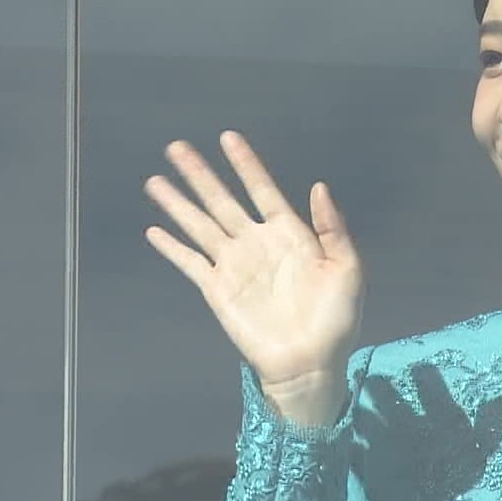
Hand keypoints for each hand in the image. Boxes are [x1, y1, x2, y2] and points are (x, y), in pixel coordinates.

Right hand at [144, 131, 364, 397]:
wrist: (311, 362)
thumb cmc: (336, 319)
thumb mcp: (346, 269)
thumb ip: (332, 228)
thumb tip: (319, 185)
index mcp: (289, 234)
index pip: (262, 189)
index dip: (245, 164)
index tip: (228, 137)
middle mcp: (257, 244)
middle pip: (222, 200)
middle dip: (200, 174)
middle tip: (176, 147)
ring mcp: (235, 266)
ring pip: (200, 225)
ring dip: (178, 203)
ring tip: (155, 180)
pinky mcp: (217, 291)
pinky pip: (190, 263)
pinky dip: (172, 247)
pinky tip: (154, 230)